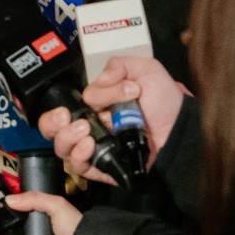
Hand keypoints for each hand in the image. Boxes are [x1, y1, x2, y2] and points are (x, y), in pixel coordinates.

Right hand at [37, 56, 185, 183]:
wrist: (182, 130)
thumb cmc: (167, 104)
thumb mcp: (145, 71)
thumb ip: (119, 66)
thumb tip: (99, 79)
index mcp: (96, 106)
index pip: (64, 107)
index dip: (64, 105)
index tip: (78, 102)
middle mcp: (92, 127)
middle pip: (54, 130)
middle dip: (51, 123)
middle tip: (66, 117)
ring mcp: (96, 148)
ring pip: (62, 148)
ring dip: (66, 137)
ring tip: (84, 129)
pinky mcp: (103, 168)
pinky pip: (79, 167)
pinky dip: (79, 155)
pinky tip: (90, 144)